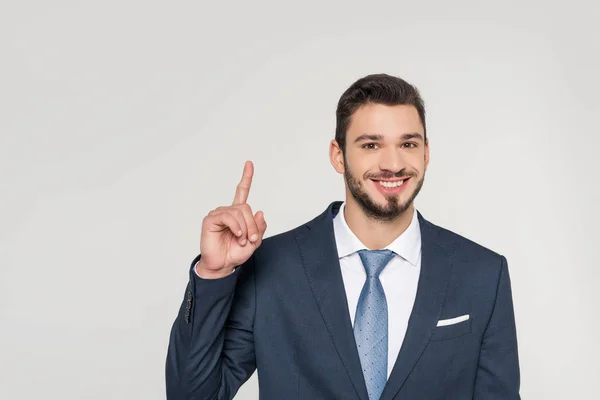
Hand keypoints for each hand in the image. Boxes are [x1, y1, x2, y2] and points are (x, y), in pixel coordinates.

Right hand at [197, 161, 266, 277]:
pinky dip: (236, 227)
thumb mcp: (254, 241)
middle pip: (246, 207)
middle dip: (253, 224)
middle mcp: (228, 211)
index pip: (242, 191)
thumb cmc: (235, 253)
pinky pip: (228, 217)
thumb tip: (260, 212)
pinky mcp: (210, 219)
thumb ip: (259, 227)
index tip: (249, 163)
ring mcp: (218, 214)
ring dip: (245, 228)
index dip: (246, 177)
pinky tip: (236, 235)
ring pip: (239, 212)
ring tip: (242, 240)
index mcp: (238, 214)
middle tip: (252, 239)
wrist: (222, 265)